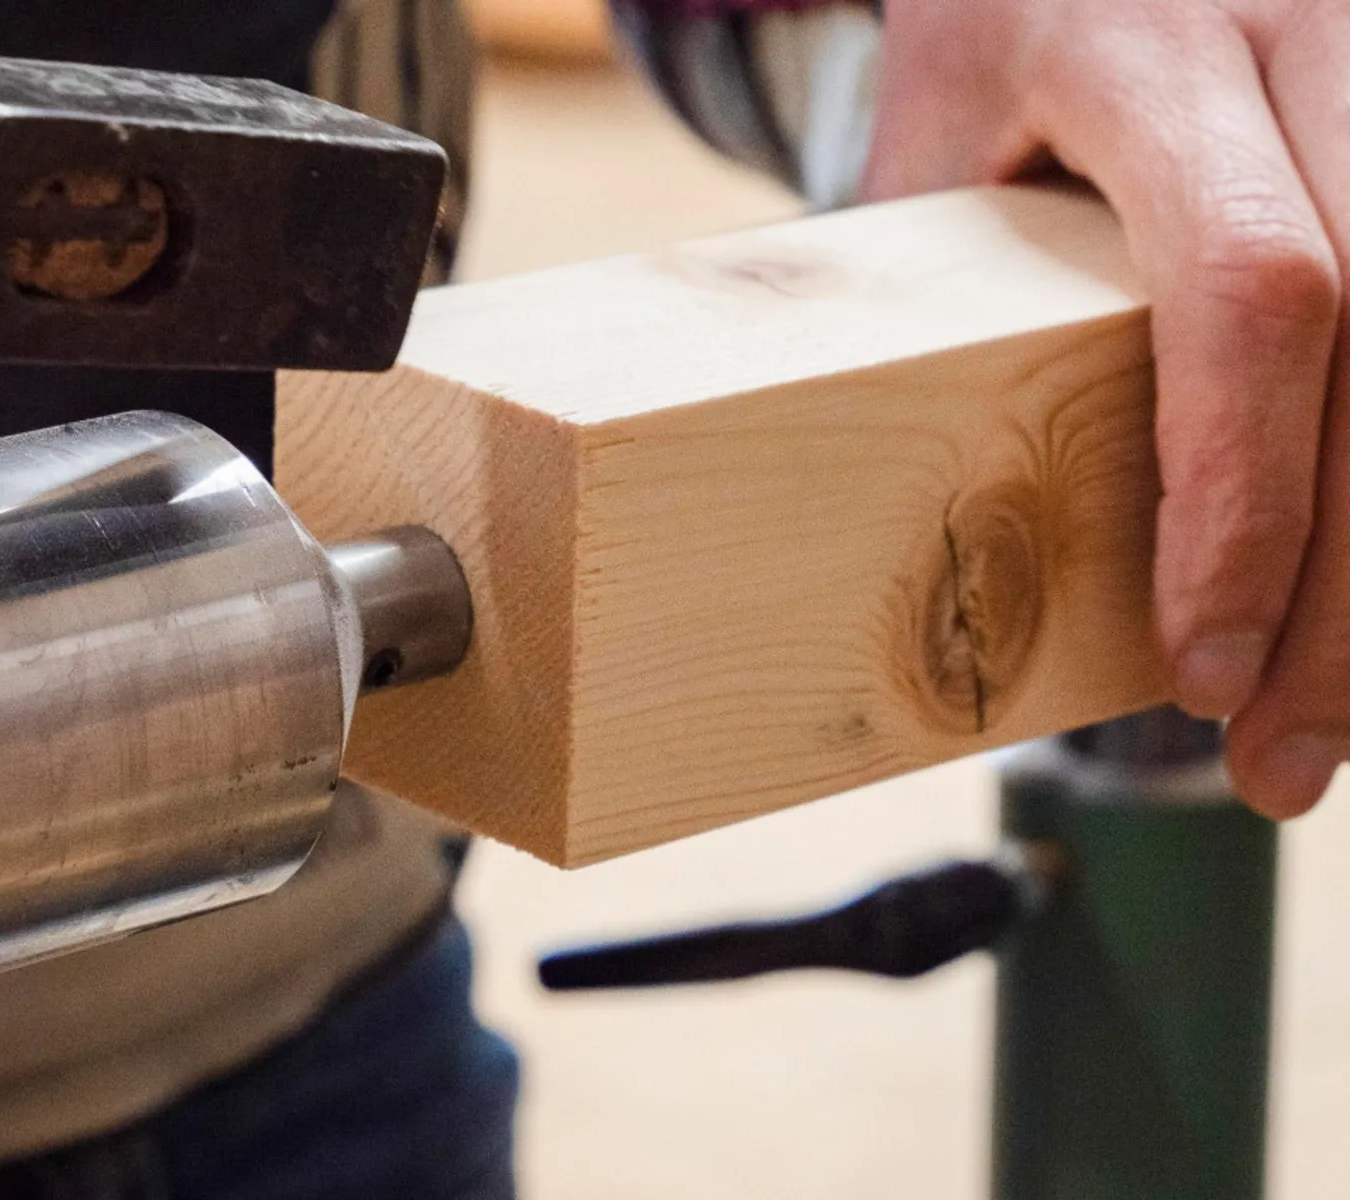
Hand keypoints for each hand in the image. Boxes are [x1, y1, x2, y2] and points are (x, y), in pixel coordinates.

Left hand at [862, 0, 1349, 816]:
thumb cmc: (992, 33)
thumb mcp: (934, 137)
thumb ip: (934, 290)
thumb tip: (868, 528)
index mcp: (1142, 47)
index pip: (1252, 292)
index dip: (1243, 499)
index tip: (1201, 664)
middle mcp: (1305, 35)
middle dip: (1347, 589)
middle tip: (1277, 763)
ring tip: (1331, 721)